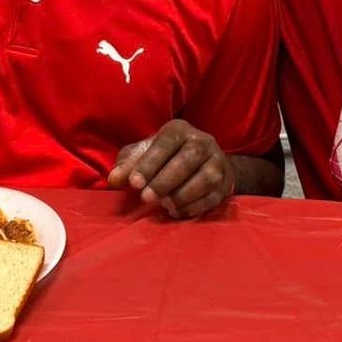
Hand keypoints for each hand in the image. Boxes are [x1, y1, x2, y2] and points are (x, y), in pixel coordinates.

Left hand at [107, 120, 235, 219]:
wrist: (202, 162)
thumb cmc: (164, 158)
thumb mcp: (143, 155)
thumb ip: (127, 165)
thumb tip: (114, 179)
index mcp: (179, 130)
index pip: (166, 143)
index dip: (150, 163)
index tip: (134, 183)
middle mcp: (203, 141)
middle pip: (189, 158)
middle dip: (166, 180)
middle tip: (147, 198)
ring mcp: (218, 160)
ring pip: (207, 177)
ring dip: (184, 194)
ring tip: (165, 206)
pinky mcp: (227, 181)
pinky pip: (215, 195)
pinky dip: (196, 206)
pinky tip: (178, 212)